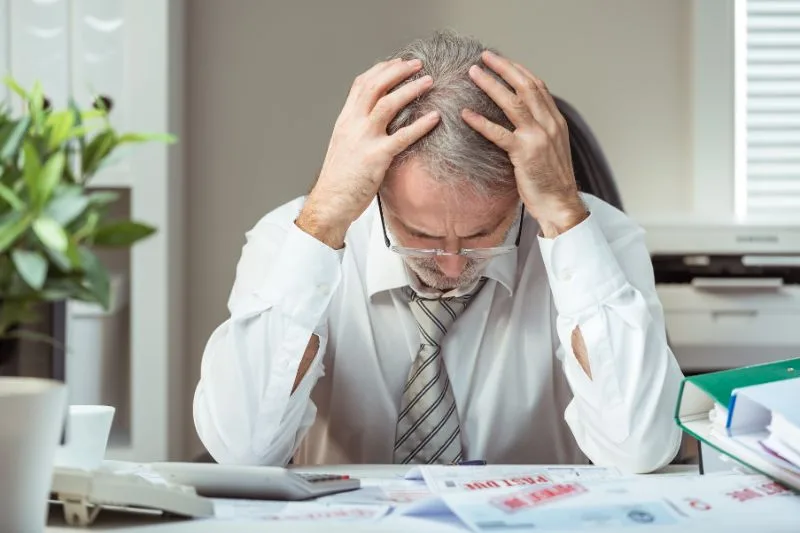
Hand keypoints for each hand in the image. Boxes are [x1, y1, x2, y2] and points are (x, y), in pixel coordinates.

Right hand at [297, 58, 439, 247]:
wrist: (329, 203)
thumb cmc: (339, 180)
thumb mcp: (345, 147)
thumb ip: (358, 131)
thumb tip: (377, 123)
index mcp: (345, 120)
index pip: (361, 84)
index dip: (381, 70)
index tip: (398, 63)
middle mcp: (352, 124)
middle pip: (375, 86)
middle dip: (398, 71)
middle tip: (417, 65)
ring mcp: (364, 139)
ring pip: (388, 103)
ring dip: (410, 89)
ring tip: (428, 82)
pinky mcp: (376, 157)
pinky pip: (403, 136)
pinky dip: (421, 124)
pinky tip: (435, 118)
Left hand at [461, 51, 586, 237]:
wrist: (561, 204)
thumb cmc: (551, 181)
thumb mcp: (550, 149)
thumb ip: (538, 131)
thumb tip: (520, 120)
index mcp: (556, 121)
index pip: (538, 86)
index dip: (519, 70)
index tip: (503, 61)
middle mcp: (549, 124)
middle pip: (525, 86)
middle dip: (504, 68)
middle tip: (485, 57)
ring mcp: (538, 137)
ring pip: (513, 103)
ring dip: (491, 85)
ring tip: (473, 73)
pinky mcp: (525, 153)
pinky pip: (499, 133)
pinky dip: (482, 121)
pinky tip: (466, 113)